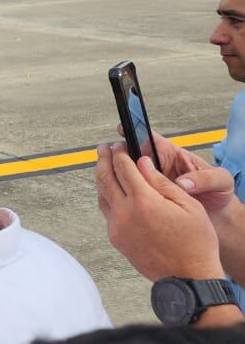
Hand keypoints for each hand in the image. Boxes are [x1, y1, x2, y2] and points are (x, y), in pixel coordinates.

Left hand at [96, 143, 223, 280]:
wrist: (189, 278)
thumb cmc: (195, 243)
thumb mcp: (188, 206)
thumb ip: (161, 182)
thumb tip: (142, 162)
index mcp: (144, 201)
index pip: (123, 167)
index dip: (120, 153)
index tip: (120, 145)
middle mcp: (125, 213)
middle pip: (105, 178)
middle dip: (103, 159)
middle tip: (103, 148)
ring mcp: (117, 228)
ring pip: (102, 195)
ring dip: (101, 177)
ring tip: (104, 166)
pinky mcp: (116, 240)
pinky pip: (106, 212)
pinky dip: (107, 197)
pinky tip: (113, 192)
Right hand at [119, 126, 237, 214]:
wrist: (218, 213)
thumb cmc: (219, 191)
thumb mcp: (220, 180)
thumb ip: (204, 178)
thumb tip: (183, 182)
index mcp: (172, 154)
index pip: (150, 138)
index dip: (135, 132)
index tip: (123, 130)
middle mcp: (158, 166)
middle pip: (133, 157)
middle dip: (124, 158)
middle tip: (123, 164)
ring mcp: (152, 182)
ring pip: (130, 175)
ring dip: (126, 179)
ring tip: (132, 186)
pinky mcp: (150, 197)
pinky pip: (135, 193)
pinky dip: (131, 194)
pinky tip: (135, 200)